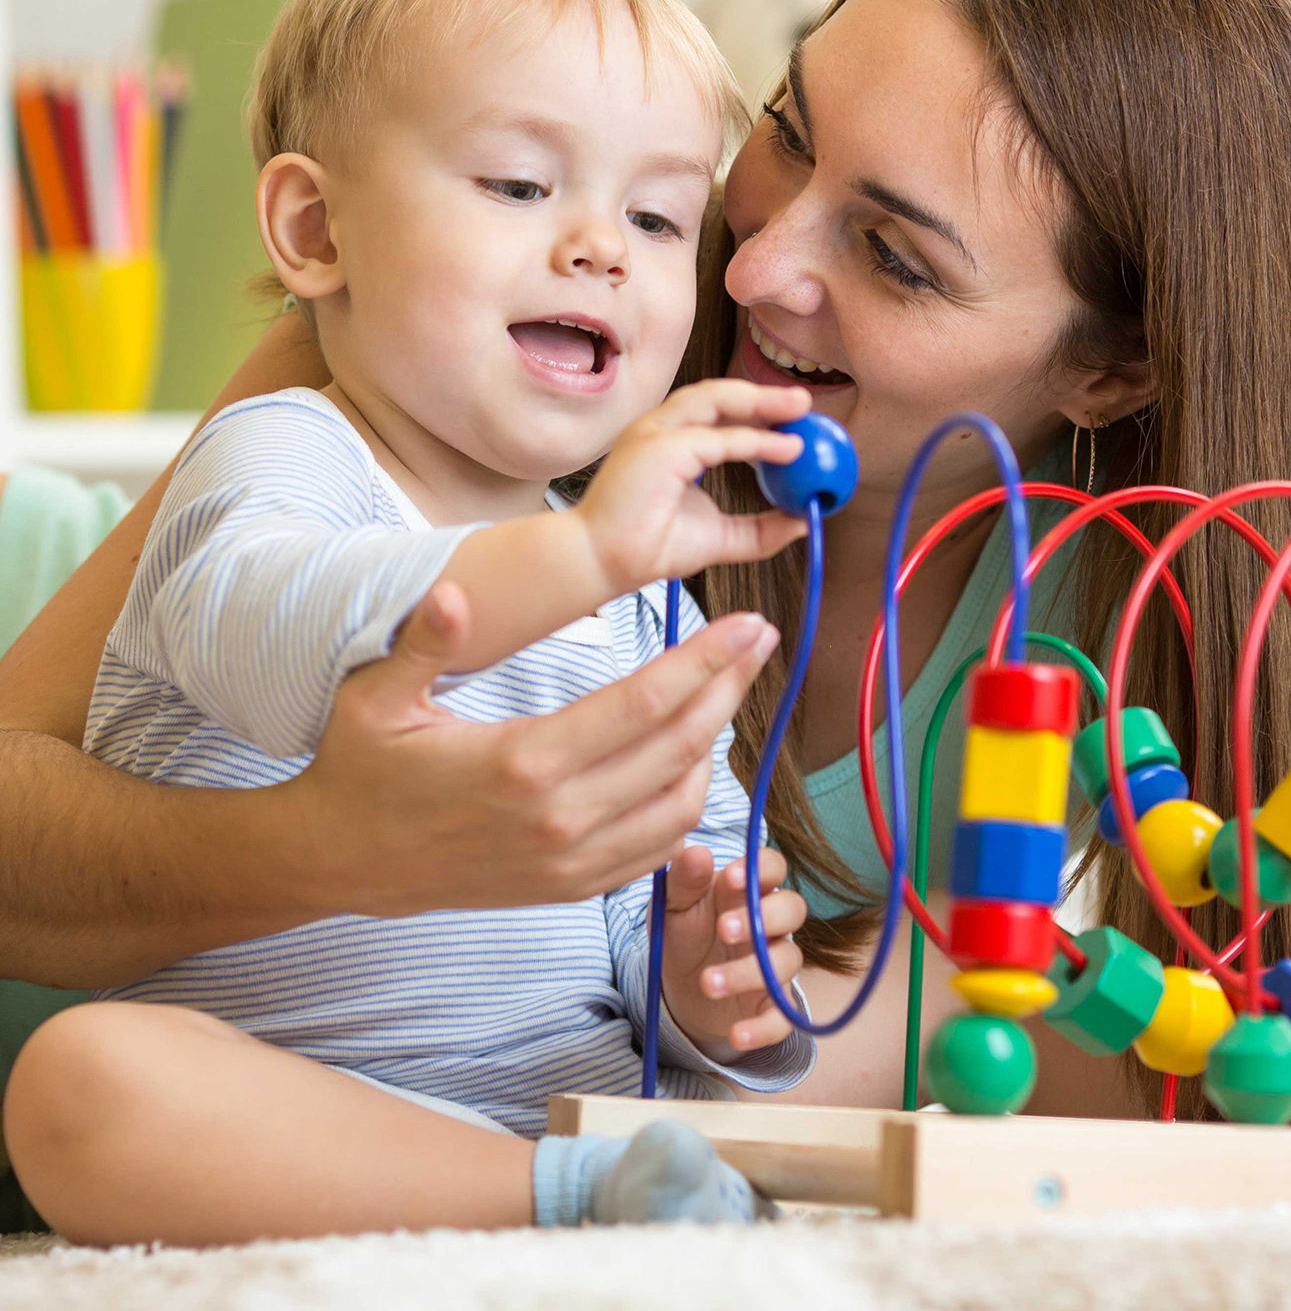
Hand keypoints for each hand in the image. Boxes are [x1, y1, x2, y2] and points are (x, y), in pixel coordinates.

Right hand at [287, 580, 780, 914]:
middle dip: (730, 687)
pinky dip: (689, 803)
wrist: (338, 861)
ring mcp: (571, 862)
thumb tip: (458, 592)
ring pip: (683, 804)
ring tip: (727, 690)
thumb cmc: (359, 767)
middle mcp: (561, 819)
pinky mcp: (571, 888)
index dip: (706, 661)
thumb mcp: (374, 696)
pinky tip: (692, 759)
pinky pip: (657, 848)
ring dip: (716, 744)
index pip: (645, 705)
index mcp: (524, 762)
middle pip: (681, 748)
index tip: (747, 623)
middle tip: (763, 639)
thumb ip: (425, 642)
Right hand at [575, 379, 811, 596]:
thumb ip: (760, 529)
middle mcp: (660, 429)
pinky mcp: (659, 449)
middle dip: (764, 395)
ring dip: (761, 401)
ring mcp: (656, 433)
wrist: (603, 564)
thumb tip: (802, 522)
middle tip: (805, 403)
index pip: (718, 413)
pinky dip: (756, 441)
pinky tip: (786, 449)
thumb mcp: (722, 536)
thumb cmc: (650, 547)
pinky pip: (716, 438)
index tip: (795, 420)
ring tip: (800, 409)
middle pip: (719, 396)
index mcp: (670, 441)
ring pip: (716, 400)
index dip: (758, 411)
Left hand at [658, 844, 807, 1061]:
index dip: (761, 869)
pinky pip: (783, 1017)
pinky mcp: (772, 1005)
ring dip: (750, 972)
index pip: (772, 867)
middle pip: (793, 909)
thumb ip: (684, 881)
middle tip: (724, 928)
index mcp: (747, 891)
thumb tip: (695, 852)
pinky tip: (737, 1033)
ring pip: (787, 961)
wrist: (680, 989)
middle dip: (764, 916)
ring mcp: (775, 964)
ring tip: (708, 983)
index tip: (731, 877)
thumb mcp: (673, 906)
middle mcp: (770, 924)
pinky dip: (763, 1028)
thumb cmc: (684, 933)